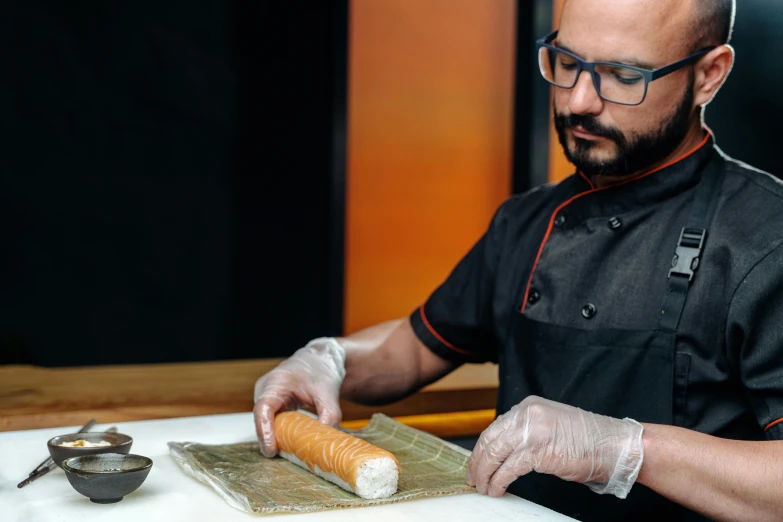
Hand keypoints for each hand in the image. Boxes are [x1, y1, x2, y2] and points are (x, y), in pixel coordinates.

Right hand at [253, 337, 345, 456]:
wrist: (320, 359)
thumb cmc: (321, 370)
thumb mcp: (329, 392)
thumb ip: (330, 415)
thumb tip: (326, 438)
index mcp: (276, 382)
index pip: (263, 409)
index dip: (264, 431)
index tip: (271, 449)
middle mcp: (266, 389)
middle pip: (261, 419)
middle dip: (269, 438)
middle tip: (281, 455)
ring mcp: (266, 395)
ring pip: (265, 421)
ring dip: (274, 435)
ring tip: (288, 450)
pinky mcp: (272, 403)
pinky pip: (271, 420)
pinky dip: (279, 431)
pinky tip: (289, 442)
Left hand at [466, 395, 642, 498]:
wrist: (613, 445)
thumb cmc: (588, 441)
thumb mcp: (550, 426)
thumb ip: (527, 431)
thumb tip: (505, 451)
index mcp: (529, 407)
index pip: (496, 427)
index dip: (483, 448)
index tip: (477, 462)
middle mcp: (527, 414)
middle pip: (490, 439)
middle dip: (478, 461)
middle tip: (473, 478)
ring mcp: (531, 431)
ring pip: (494, 454)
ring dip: (485, 474)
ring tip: (483, 488)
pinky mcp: (537, 450)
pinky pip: (508, 469)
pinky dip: (499, 481)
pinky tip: (497, 490)